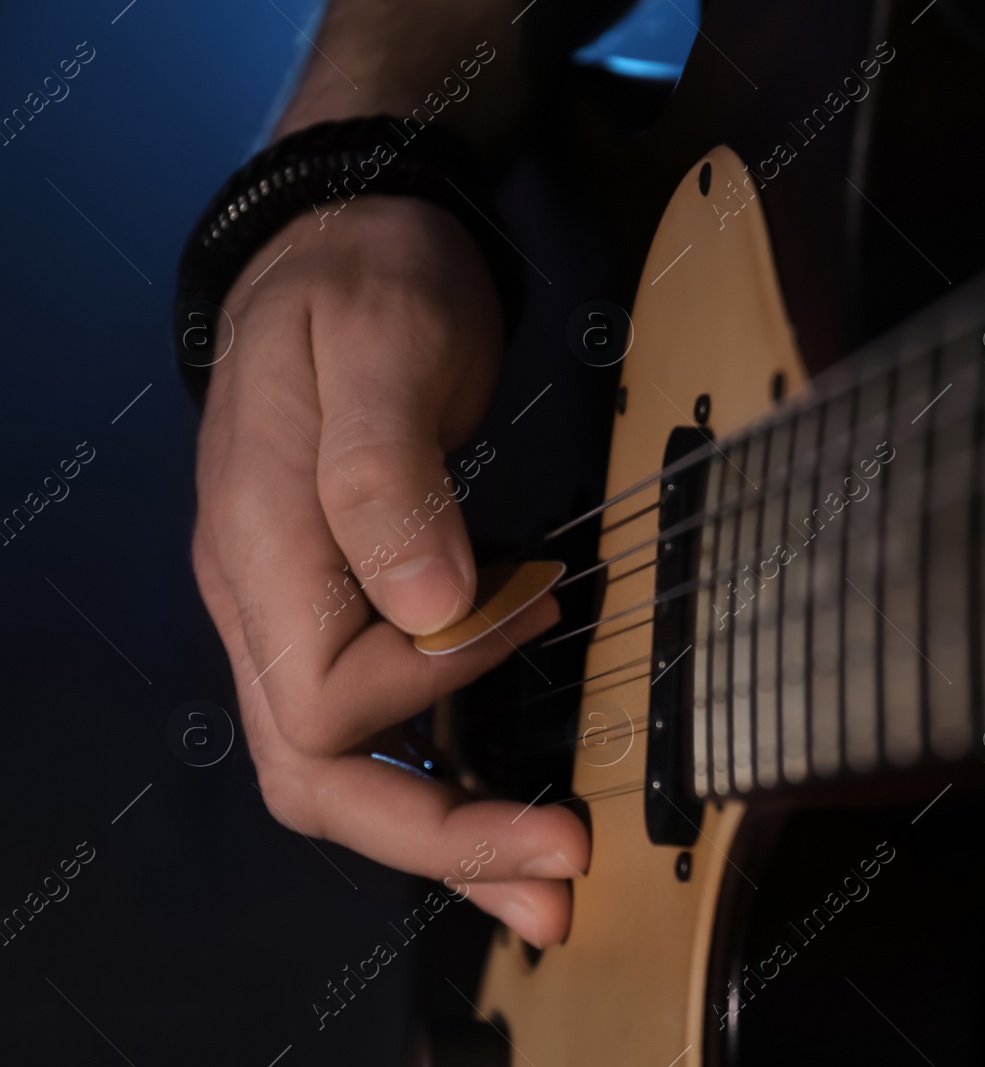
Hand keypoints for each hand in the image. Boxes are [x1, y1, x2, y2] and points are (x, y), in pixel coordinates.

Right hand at [192, 196, 586, 946]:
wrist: (342, 247)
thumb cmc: (364, 281)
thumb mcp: (379, 343)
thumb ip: (386, 476)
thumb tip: (432, 608)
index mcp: (261, 545)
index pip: (326, 695)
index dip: (438, 680)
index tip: (534, 607)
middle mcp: (264, 604)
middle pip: (322, 780)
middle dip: (443, 838)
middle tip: (561, 874)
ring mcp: (298, 617)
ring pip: (346, 780)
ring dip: (448, 841)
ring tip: (547, 885)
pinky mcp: (345, 614)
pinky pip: (379, 735)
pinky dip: (444, 788)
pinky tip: (505, 816)